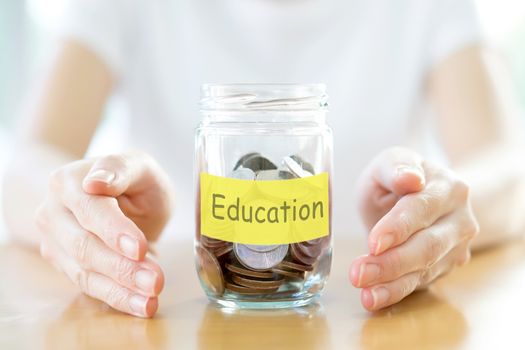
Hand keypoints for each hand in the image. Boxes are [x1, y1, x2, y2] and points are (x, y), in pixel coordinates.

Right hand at [36, 152, 173, 316]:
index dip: (114, 231)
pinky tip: (142, 305)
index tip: (139, 248)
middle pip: (85, 246)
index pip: (91, 210)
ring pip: (85, 272)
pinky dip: (118, 298)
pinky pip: (90, 286)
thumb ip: (120, 169)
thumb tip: (96, 182)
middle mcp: (53, 212)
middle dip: (122, 267)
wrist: (121, 197)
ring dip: (121, 290)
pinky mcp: (65, 265)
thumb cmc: (133, 179)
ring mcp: (55, 242)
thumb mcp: (138, 166)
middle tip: (156, 281)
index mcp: (68, 182)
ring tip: (152, 298)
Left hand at [350, 147, 478, 310]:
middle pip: (427, 246)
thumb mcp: (390, 163)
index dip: (398, 227)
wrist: (422, 194)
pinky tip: (372, 298)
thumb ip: (396, 167)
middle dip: (391, 263)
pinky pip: (419, 283)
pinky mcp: (446, 267)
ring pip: (425, 270)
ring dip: (391, 283)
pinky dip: (394, 292)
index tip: (374, 242)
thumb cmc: (399, 178)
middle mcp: (460, 219)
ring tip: (363, 291)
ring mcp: (457, 247)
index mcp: (448, 188)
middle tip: (358, 273)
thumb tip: (411, 178)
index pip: (422, 209)